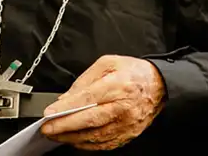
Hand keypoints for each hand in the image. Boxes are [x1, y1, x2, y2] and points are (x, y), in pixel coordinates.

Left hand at [40, 55, 165, 150]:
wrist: (159, 86)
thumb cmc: (134, 72)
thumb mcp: (108, 63)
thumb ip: (85, 80)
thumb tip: (66, 97)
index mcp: (118, 86)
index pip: (88, 99)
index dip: (67, 107)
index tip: (50, 112)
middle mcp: (124, 107)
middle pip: (90, 120)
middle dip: (65, 126)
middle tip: (47, 128)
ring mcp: (127, 124)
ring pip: (96, 136)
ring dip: (73, 138)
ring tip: (56, 135)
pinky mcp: (129, 134)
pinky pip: (106, 143)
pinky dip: (88, 144)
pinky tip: (75, 140)